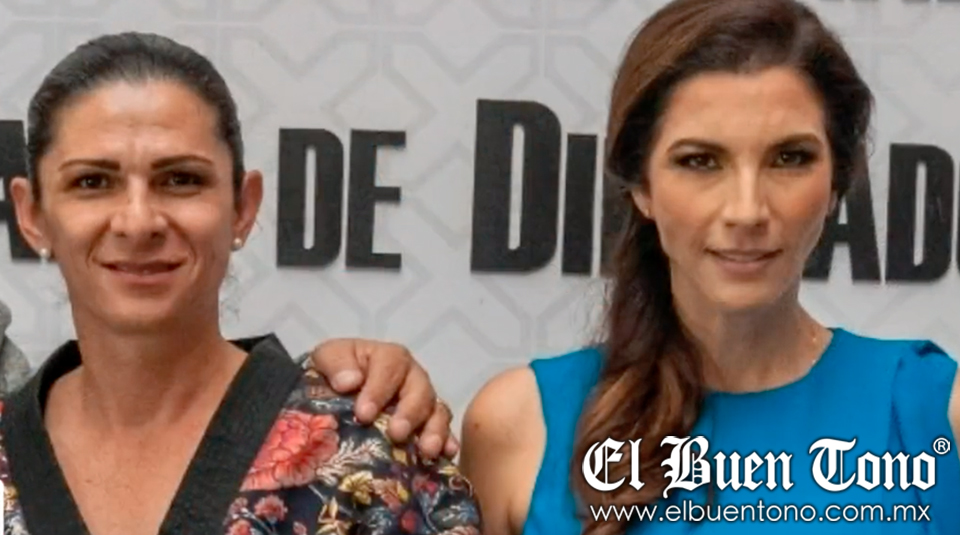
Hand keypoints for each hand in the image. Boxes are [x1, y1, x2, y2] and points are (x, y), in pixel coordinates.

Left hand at [306, 338, 458, 458]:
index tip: (363, 414)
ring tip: (427, 451)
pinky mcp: (427, 425)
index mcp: (388, 357)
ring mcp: (423, 402)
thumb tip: (349, 382)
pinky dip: (447, 442)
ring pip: (437, 410)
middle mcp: (412, 377)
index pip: (391, 366)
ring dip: (434, 430)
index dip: (380, 389)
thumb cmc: (334, 371)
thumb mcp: (326, 358)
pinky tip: (446, 454)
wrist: (336, 390)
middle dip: (410, 412)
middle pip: (420, 389)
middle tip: (396, 434)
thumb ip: (335, 363)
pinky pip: (444, 431)